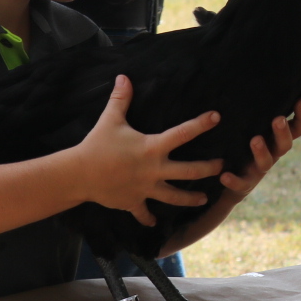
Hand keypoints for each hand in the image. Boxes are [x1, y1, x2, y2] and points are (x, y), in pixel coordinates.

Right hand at [74, 75, 222, 226]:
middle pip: (189, 171)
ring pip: (174, 196)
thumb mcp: (110, 120)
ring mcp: (146, 188)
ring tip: (204, 199)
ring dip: (190, 199)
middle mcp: (154, 169)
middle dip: (208, 169)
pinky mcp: (133, 202)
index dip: (201, 124)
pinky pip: (144, 213)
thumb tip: (123, 77)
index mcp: (152, 147)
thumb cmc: (97, 145)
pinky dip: (149, 218)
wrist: (79, 174)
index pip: (183, 133)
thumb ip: (121, 99)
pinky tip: (155, 223)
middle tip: (222, 167)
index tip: (217, 117)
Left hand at [220, 98, 300, 201]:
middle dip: (282, 132)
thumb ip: (256, 107)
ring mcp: (258, 170)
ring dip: (262, 152)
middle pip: (285, 145)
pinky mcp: (243, 185)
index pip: (298, 129)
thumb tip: (251, 70)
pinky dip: (234, 180)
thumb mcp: (250, 125)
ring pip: (266, 163)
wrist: (230, 181)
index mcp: (277, 139)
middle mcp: (272, 154)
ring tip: (254, 140)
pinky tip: (224, 174)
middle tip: (277, 119)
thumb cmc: (242, 144)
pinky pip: (240, 184)